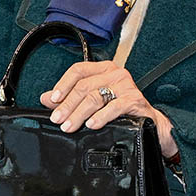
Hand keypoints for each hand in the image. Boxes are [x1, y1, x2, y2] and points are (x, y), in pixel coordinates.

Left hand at [41, 60, 175, 157]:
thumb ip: (70, 98)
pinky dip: (100, 116)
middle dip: (67, 105)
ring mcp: (126, 86)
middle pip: (84, 86)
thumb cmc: (121, 110)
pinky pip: (114, 107)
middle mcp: (116, 73)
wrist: (148, 122)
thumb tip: (46, 98)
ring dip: (79, 113)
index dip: (63, 84)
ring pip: (95, 97)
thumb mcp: (94, 101)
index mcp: (104, 69)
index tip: (52, 100)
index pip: (78, 70)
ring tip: (70, 126)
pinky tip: (91, 124)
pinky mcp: (135, 100)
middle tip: (58, 119)